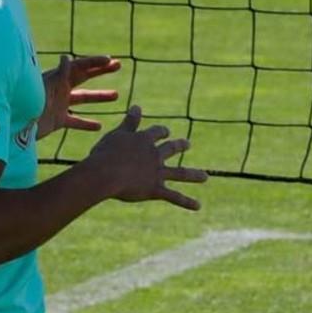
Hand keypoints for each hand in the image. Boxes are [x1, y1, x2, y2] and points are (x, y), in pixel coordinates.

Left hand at [38, 54, 120, 138]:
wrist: (17, 124)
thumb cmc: (30, 103)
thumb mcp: (46, 87)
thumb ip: (58, 75)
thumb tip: (66, 58)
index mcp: (58, 79)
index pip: (80, 66)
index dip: (95, 62)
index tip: (110, 60)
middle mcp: (60, 89)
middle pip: (84, 77)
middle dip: (100, 71)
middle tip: (119, 65)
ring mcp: (60, 104)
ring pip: (83, 98)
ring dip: (99, 96)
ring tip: (117, 95)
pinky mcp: (57, 120)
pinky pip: (75, 121)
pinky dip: (86, 123)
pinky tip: (99, 126)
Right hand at [85, 105, 207, 210]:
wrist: (105, 173)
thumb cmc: (106, 153)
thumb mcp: (117, 134)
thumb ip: (130, 122)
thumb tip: (137, 106)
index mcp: (144, 140)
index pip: (156, 132)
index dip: (161, 132)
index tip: (165, 131)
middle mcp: (154, 155)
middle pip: (171, 148)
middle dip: (179, 146)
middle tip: (187, 145)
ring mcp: (157, 173)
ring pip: (180, 173)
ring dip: (194, 175)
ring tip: (205, 177)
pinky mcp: (155, 189)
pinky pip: (174, 197)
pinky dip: (186, 202)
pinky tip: (198, 206)